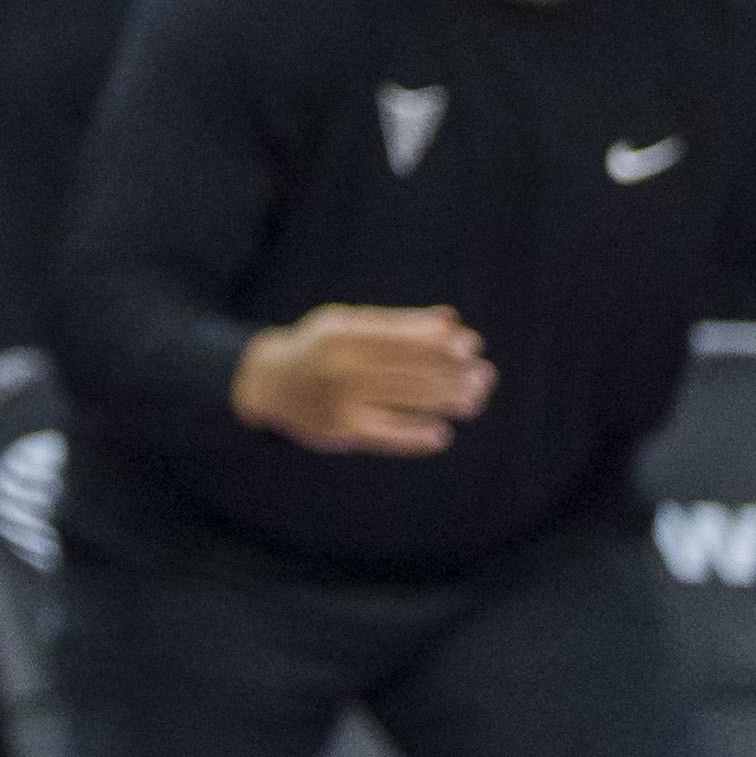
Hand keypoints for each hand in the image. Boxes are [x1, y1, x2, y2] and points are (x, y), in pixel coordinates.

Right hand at [233, 305, 493, 454]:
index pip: (403, 339)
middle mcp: (340, 366)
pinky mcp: (341, 431)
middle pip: (411, 371)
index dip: (441, 343)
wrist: (269, 385)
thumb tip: (451, 321)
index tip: (472, 345)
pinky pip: (389, 435)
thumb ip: (397, 324)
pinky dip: (418, 435)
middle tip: (485, 375)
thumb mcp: (348, 324)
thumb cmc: (320, 348)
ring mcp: (340, 400)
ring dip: (447, 402)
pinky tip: (441, 432)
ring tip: (475, 400)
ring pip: (407, 401)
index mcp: (343, 333)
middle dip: (453, 373)